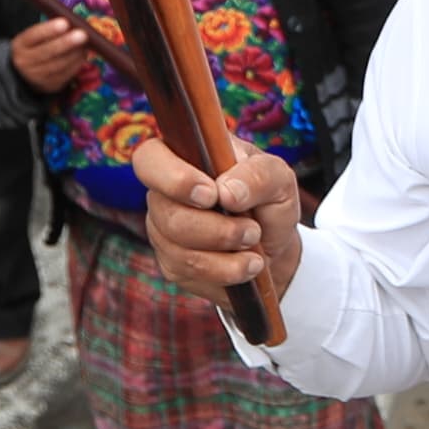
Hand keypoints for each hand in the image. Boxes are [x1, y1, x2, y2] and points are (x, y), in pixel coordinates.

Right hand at [11, 19, 94, 97]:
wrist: (25, 74)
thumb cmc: (36, 48)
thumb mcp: (34, 38)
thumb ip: (50, 31)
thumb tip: (73, 24)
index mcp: (20, 45)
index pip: (33, 35)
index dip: (49, 29)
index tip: (65, 23)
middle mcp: (25, 62)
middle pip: (47, 52)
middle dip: (66, 43)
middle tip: (82, 35)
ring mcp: (36, 76)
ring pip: (59, 65)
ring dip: (75, 54)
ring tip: (86, 44)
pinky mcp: (49, 86)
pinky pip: (65, 74)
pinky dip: (76, 64)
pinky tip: (82, 55)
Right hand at [137, 137, 304, 305]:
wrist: (274, 248)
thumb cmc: (270, 202)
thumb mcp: (278, 179)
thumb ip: (258, 175)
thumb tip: (227, 192)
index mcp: (187, 157)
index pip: (150, 157)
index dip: (173, 177)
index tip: (211, 195)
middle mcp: (166, 193)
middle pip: (166, 211)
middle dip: (216, 227)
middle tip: (252, 230)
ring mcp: (164, 229)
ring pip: (177, 245)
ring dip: (225, 251)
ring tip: (255, 245)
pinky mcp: (172, 263)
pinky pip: (189, 270)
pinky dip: (225, 270)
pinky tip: (248, 264)